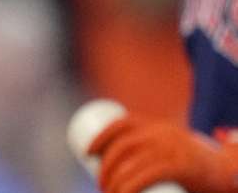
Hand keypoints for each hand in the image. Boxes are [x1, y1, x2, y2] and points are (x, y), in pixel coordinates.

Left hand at [87, 114, 237, 192]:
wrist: (232, 175)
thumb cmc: (196, 169)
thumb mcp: (173, 152)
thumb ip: (151, 154)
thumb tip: (115, 166)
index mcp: (159, 126)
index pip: (122, 124)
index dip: (100, 137)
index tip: (86, 153)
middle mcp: (165, 133)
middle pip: (122, 145)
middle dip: (104, 166)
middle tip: (101, 185)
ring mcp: (174, 149)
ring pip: (131, 162)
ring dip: (113, 180)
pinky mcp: (182, 167)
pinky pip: (148, 174)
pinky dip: (130, 185)